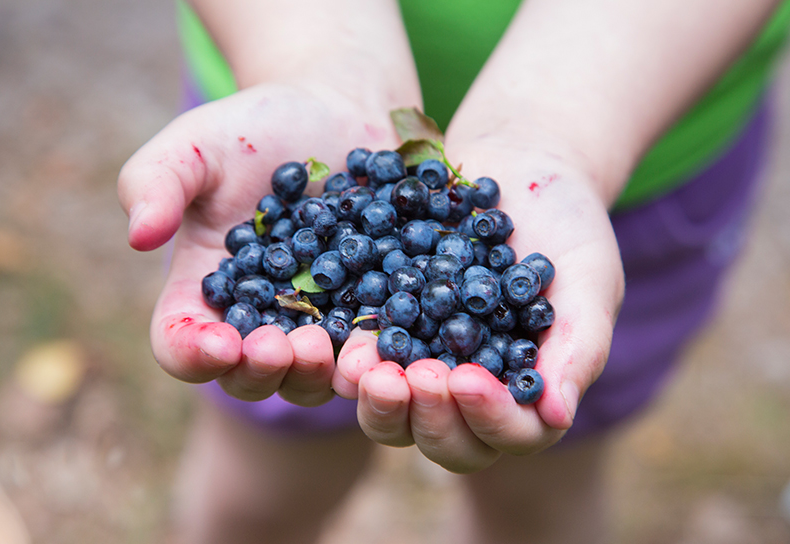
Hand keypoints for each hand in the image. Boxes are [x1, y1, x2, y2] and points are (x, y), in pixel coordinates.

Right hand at [118, 83, 398, 405]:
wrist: (335, 112)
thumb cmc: (254, 129)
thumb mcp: (197, 143)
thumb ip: (157, 181)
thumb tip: (140, 236)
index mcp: (203, 290)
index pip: (181, 344)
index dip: (194, 354)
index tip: (221, 344)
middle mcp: (258, 319)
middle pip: (249, 377)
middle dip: (262, 371)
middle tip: (282, 346)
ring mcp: (317, 322)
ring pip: (311, 378)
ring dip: (317, 373)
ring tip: (329, 344)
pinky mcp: (370, 312)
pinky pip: (371, 348)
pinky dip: (375, 352)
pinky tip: (387, 337)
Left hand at [334, 144, 624, 472]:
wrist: (516, 164)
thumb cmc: (566, 225)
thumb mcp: (588, 280)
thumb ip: (576, 348)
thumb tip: (555, 418)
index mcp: (523, 390)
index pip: (510, 433)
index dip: (487, 418)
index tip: (468, 379)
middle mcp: (467, 387)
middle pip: (442, 438)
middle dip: (426, 417)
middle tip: (416, 378)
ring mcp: (421, 359)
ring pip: (391, 410)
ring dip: (376, 399)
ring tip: (363, 366)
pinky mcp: (383, 324)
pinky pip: (360, 352)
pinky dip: (348, 351)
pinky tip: (339, 335)